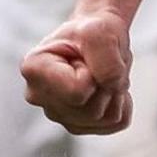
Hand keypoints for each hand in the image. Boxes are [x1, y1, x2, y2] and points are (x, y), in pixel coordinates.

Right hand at [23, 8, 135, 134]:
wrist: (96, 38)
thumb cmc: (92, 32)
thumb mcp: (100, 31)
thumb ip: (106, 57)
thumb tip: (113, 87)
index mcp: (34, 70)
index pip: (78, 92)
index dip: (93, 72)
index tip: (83, 56)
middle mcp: (38, 97)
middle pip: (91, 110)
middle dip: (107, 84)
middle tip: (98, 63)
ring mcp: (57, 115)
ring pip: (104, 118)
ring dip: (116, 91)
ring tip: (102, 72)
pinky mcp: (78, 125)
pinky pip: (115, 123)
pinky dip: (121, 103)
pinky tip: (107, 86)